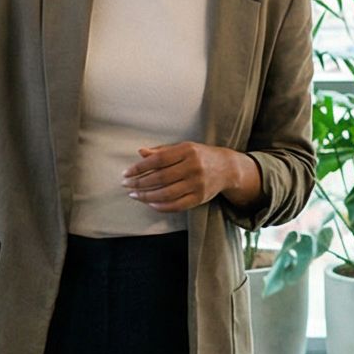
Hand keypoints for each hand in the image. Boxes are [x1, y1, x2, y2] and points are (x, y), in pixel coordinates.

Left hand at [125, 142, 258, 212]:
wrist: (227, 168)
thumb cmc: (200, 156)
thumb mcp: (183, 148)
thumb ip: (161, 151)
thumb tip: (140, 152)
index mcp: (187, 151)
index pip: (158, 159)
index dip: (140, 167)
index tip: (126, 173)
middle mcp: (193, 167)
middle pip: (160, 177)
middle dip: (140, 183)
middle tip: (126, 185)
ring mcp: (197, 184)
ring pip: (166, 193)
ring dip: (147, 196)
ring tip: (135, 195)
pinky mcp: (200, 198)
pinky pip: (176, 205)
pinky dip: (160, 206)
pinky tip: (150, 202)